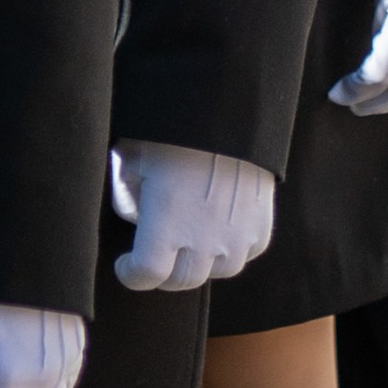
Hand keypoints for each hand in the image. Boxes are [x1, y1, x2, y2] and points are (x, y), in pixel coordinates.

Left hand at [109, 142, 275, 291]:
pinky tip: (221, 229)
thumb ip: (128, 197)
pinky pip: (246, 253)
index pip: (146, 275)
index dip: (131, 274)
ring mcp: (236, 235)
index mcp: (165, 224)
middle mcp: (202, 238)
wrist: (229, 107)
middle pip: (180, 280)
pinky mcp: (261, 225)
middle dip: (163, 271)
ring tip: (192, 239)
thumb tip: (137, 218)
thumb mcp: (132, 158)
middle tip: (158, 252)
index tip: (126, 264)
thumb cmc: (172, 130)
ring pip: (216, 271)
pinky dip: (231, 248)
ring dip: (200, 262)